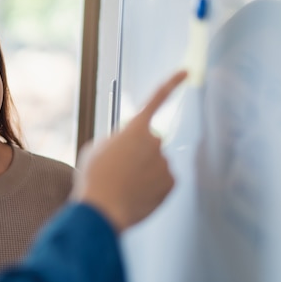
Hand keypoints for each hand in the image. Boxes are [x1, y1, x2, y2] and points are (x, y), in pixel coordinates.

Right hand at [73, 71, 187, 231]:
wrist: (102, 209)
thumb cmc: (94, 178)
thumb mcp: (95, 149)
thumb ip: (115, 140)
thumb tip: (127, 146)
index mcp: (135, 128)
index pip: (157, 100)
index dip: (172, 84)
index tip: (186, 72)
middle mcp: (155, 142)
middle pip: (149, 142)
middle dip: (138, 152)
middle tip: (118, 169)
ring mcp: (165, 163)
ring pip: (155, 163)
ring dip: (142, 171)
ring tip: (122, 186)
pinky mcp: (171, 184)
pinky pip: (162, 181)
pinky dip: (150, 186)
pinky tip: (134, 194)